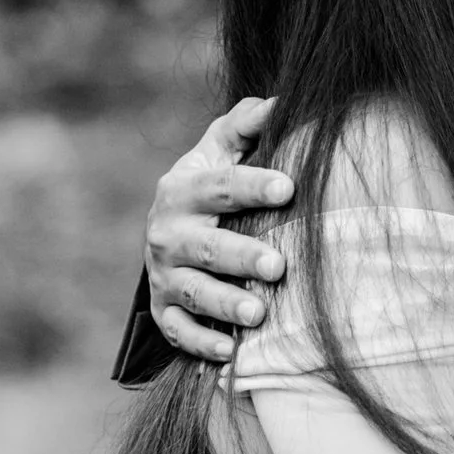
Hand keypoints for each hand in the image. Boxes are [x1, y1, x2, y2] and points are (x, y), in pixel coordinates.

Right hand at [142, 98, 294, 361]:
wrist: (166, 233)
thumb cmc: (209, 186)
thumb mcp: (218, 151)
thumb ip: (244, 125)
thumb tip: (283, 101)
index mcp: (182, 189)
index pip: (220, 185)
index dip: (253, 185)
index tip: (289, 187)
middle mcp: (168, 233)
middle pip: (207, 246)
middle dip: (241, 256)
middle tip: (278, 265)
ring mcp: (164, 276)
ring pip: (193, 293)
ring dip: (224, 304)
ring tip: (258, 312)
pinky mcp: (164, 311)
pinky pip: (178, 332)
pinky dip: (200, 343)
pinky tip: (229, 352)